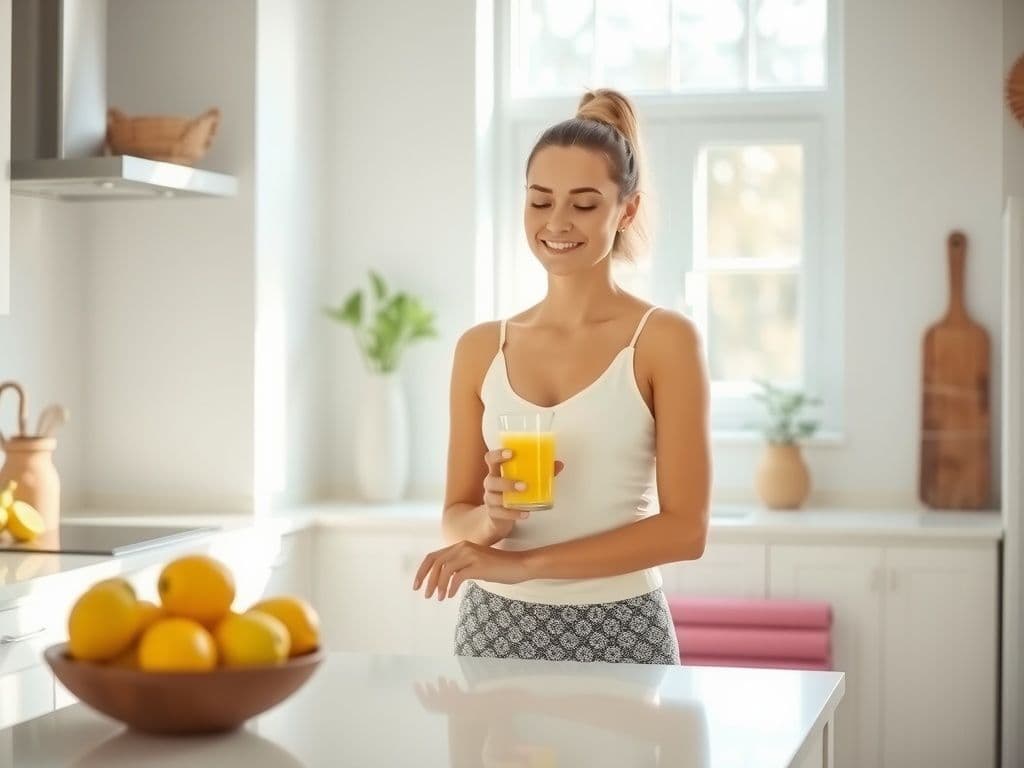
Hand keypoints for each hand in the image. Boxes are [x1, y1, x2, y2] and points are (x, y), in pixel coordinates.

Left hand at [413, 540, 527, 600]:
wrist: (519, 565)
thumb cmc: (499, 567)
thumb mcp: (475, 564)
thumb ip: (460, 567)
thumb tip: (445, 579)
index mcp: (460, 546)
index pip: (433, 556)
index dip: (422, 571)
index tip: (417, 585)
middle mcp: (463, 547)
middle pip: (435, 562)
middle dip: (427, 580)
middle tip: (426, 595)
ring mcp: (470, 555)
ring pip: (444, 569)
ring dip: (439, 586)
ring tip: (439, 598)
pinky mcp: (478, 565)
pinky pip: (457, 577)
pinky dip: (451, 587)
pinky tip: (451, 595)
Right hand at [482, 449, 563, 540]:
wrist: (498, 516)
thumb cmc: (511, 492)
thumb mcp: (521, 480)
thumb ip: (540, 472)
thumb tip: (558, 464)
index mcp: (496, 471)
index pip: (490, 459)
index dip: (498, 454)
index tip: (511, 453)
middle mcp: (490, 484)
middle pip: (490, 481)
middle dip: (506, 482)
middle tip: (524, 485)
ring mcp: (490, 500)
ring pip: (493, 498)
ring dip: (509, 498)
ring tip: (525, 498)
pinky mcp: (493, 514)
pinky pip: (501, 513)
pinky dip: (513, 514)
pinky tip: (525, 513)